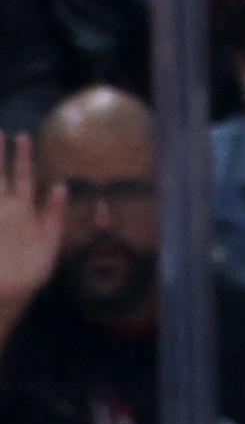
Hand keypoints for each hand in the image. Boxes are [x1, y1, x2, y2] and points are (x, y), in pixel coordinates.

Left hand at [0, 137, 63, 328]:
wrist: (3, 287)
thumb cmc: (29, 268)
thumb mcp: (49, 243)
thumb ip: (54, 213)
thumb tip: (60, 186)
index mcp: (22, 208)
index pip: (23, 176)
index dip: (23, 156)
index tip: (22, 135)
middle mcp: (3, 205)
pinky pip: (0, 201)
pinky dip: (5, 192)